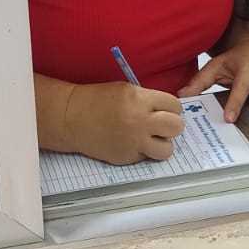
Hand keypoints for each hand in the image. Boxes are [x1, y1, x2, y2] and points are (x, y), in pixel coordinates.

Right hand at [64, 82, 183, 164]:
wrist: (71, 118)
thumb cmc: (97, 101)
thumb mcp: (126, 90)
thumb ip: (148, 100)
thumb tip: (168, 111)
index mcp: (140, 100)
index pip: (174, 105)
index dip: (172, 108)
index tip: (166, 110)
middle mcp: (140, 121)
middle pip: (176, 127)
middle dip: (172, 126)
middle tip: (162, 126)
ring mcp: (134, 141)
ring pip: (167, 150)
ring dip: (162, 144)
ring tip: (152, 139)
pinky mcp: (126, 157)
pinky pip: (146, 157)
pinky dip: (143, 152)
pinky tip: (131, 143)